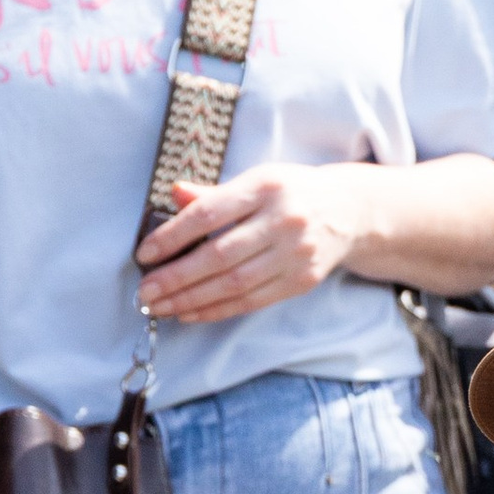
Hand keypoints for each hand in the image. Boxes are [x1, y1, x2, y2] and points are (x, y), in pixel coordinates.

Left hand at [136, 164, 374, 322]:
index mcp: (265, 187)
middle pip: (219, 255)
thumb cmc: (290, 192)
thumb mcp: (256, 180)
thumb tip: (174, 194)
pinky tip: (190, 313)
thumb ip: (215, 193)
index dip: (173, 237)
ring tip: (160, 307)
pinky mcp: (302, 281)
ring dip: (191, 299)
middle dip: (177, 277)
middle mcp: (283, 220)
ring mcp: (295, 253)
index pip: (209, 214)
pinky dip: (218, 310)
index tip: (145, 255)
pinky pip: (252, 301)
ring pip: (234, 284)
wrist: (348, 211)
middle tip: (145, 291)